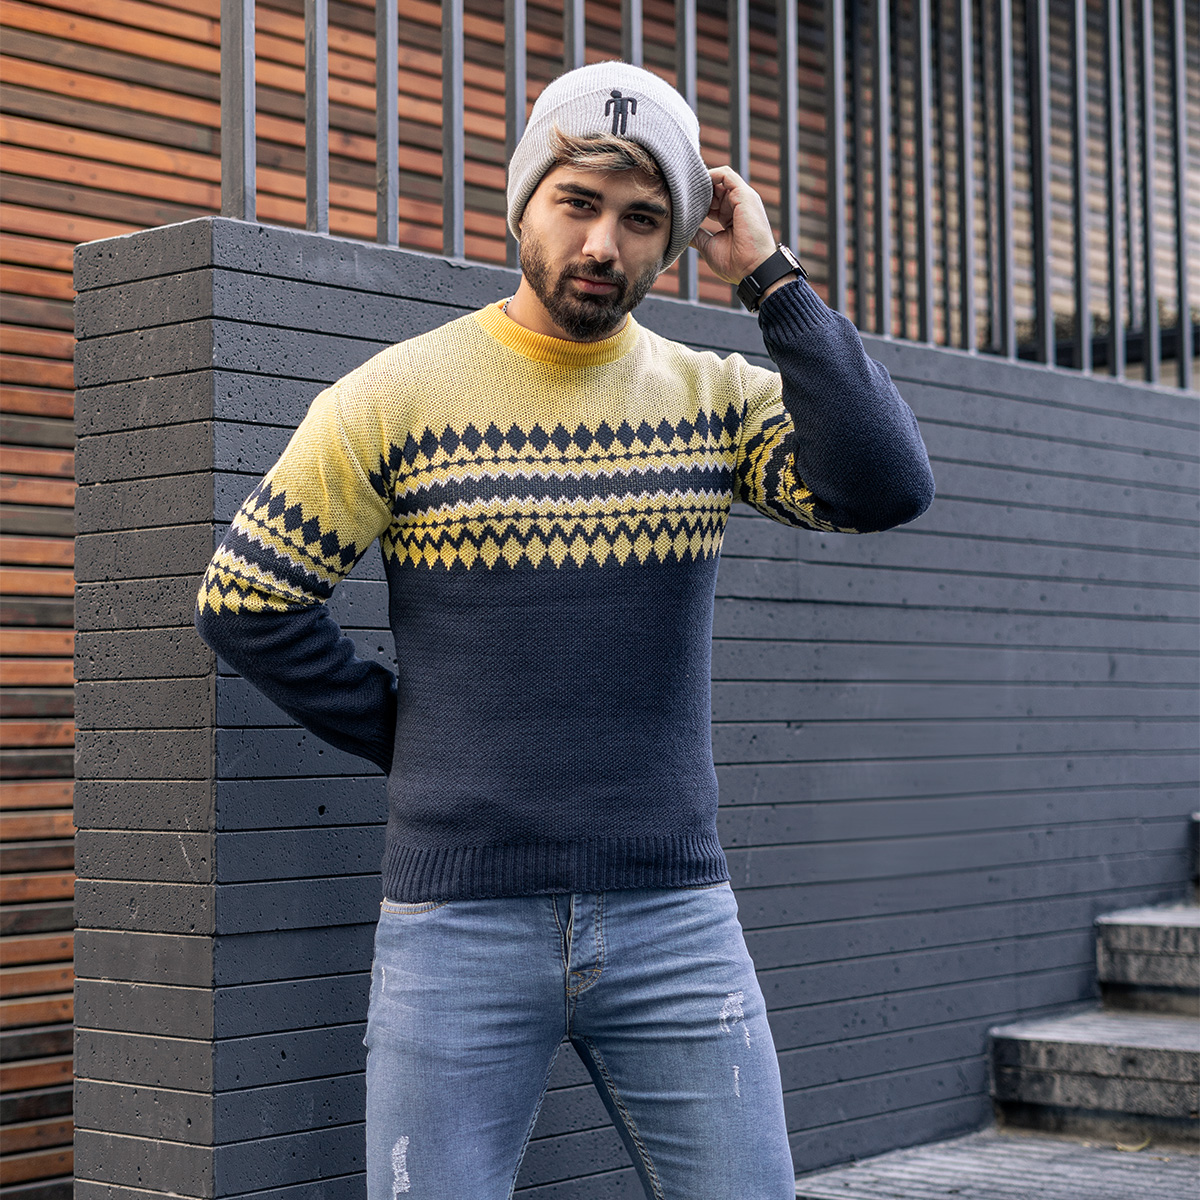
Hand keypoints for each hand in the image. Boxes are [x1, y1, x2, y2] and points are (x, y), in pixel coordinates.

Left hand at [689, 166, 777, 284]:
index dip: (697, 201)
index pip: (713, 201)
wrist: (753, 270)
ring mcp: (742, 199)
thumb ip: (697, 236)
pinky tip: (697, 184)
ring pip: (719, 179)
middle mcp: (738, 206)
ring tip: (686, 188)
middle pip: (715, 188)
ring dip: (702, 182)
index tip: (680, 204)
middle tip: (679, 195)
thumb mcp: (709, 247)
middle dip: (697, 190)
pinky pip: (726, 175)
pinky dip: (710, 174)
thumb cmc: (735, 263)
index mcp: (730, 218)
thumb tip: (680, 231)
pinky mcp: (744, 195)